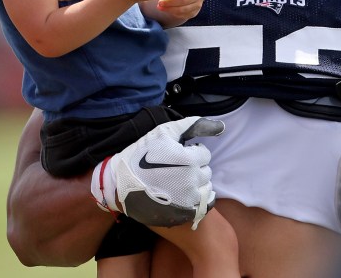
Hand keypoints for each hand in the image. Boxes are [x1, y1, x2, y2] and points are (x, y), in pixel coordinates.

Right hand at [108, 117, 223, 227]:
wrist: (119, 183)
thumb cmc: (142, 154)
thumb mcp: (165, 131)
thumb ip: (194, 125)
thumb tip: (221, 126)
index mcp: (189, 159)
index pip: (205, 154)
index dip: (191, 152)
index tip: (177, 155)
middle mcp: (191, 180)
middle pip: (206, 171)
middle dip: (195, 167)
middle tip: (176, 168)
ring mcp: (187, 199)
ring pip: (206, 187)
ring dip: (197, 183)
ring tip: (177, 181)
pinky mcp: (183, 214)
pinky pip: (204, 205)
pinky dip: (198, 199)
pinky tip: (183, 195)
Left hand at [157, 0, 204, 22]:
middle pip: (184, 0)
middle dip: (170, 2)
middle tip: (160, 2)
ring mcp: (198, 5)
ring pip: (183, 9)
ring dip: (170, 9)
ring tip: (160, 7)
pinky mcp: (194, 13)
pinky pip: (183, 15)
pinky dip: (173, 13)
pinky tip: (166, 10)